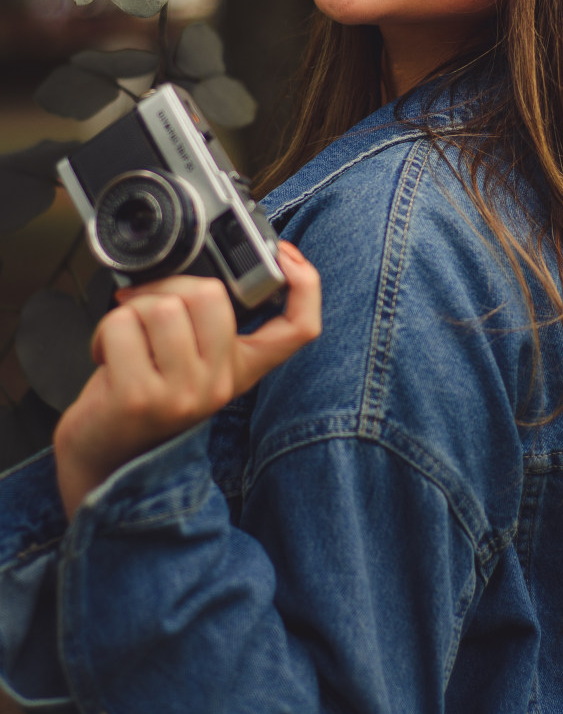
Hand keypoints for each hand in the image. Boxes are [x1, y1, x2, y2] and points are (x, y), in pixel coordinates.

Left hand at [53, 242, 319, 519]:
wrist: (108, 457)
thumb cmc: (146, 397)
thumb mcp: (196, 364)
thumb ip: (210, 325)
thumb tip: (201, 263)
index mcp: (241, 368)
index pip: (300, 328)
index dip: (305, 285)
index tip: (287, 256)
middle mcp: (219, 384)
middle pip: (211, 294)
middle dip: (169, 287)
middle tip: (149, 309)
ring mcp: (182, 393)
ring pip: (163, 307)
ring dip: (132, 310)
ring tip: (129, 339)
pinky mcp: (138, 397)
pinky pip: (122, 326)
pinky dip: (106, 331)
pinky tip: (109, 356)